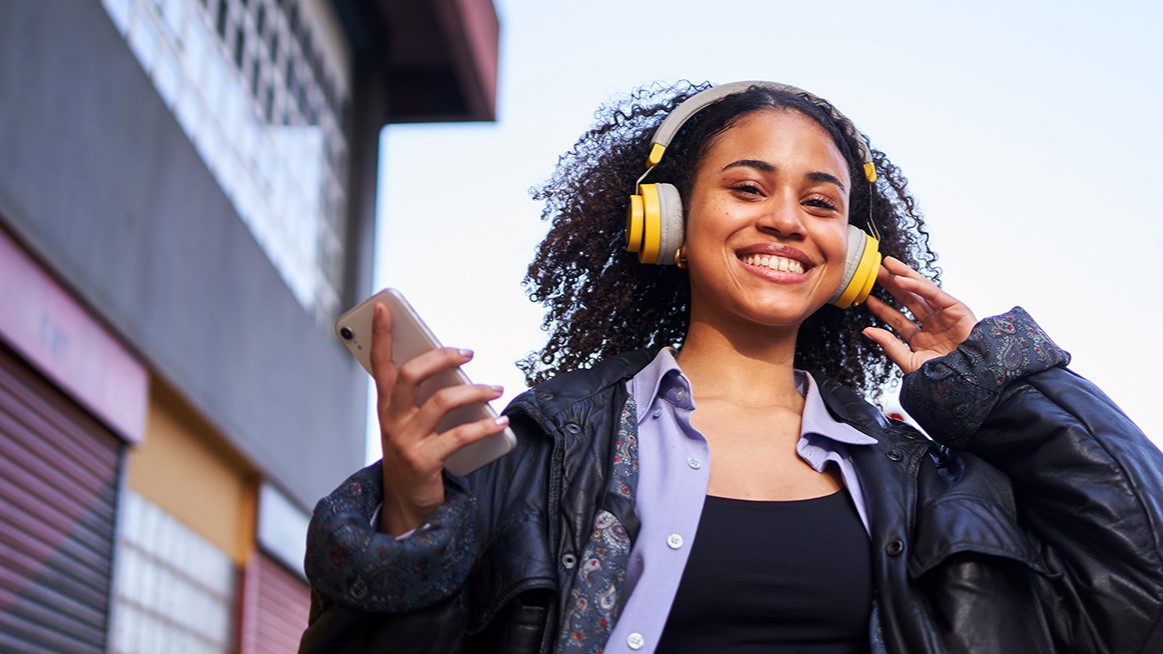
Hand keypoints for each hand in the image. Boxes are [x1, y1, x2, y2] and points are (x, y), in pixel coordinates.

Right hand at [370, 303, 509, 534]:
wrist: (406, 503)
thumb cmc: (414, 451)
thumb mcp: (409, 422)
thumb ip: (423, 395)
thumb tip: (456, 365)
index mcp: (386, 405)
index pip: (380, 363)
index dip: (380, 334)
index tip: (383, 307)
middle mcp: (391, 419)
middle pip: (411, 375)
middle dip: (441, 357)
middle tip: (467, 353)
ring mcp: (406, 440)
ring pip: (442, 402)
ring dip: (475, 391)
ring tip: (496, 389)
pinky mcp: (423, 461)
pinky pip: (459, 436)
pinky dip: (485, 426)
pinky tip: (501, 421)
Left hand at [862, 257, 977, 374]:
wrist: (968, 380)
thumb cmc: (943, 377)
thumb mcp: (910, 361)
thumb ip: (889, 345)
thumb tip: (866, 331)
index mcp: (921, 339)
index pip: (897, 319)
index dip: (882, 308)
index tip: (867, 298)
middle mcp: (932, 325)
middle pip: (907, 300)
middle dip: (891, 285)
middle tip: (875, 272)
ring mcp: (944, 316)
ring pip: (920, 291)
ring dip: (903, 276)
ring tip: (887, 265)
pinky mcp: (956, 308)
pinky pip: (933, 294)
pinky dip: (917, 285)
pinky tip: (901, 279)